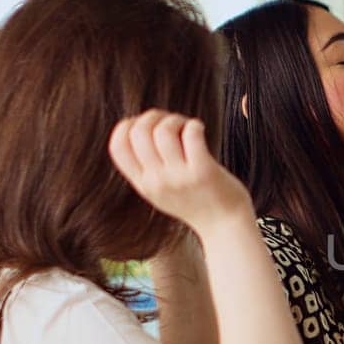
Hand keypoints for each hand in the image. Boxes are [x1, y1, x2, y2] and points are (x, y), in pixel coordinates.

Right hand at [108, 110, 251, 234]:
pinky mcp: (203, 172)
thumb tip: (137, 125)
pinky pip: (191, 135)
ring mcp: (179, 178)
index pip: (117, 146)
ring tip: (188, 127)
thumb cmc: (197, 201)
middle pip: (138, 132)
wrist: (226, 226)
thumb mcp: (161, 190)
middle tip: (173, 122)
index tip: (148, 125)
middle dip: (155, 116)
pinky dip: (194, 125)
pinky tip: (200, 129)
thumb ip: (147, 167)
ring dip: (176, 120)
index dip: (128, 125)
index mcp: (143, 184)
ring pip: (163, 131)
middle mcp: (157, 182)